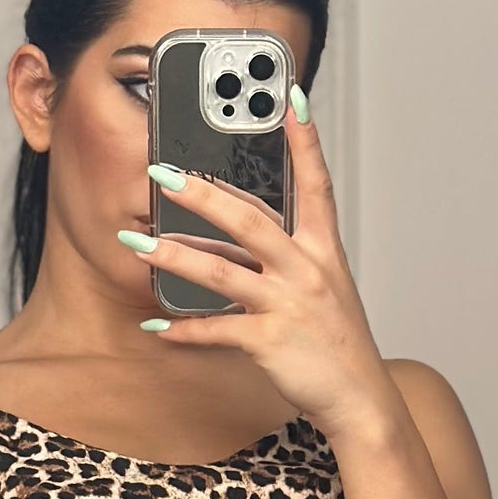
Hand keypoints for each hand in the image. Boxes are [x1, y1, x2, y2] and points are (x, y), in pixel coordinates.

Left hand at [127, 91, 400, 442]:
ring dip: (174, 257)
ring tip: (138, 245)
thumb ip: (282, 258)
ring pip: (222, 272)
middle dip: (202, 196)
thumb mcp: (321, 290)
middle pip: (250, 220)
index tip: (289, 98)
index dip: (304, 140)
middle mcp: (307, 270)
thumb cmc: (336, 344)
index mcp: (323, 250)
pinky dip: (184, 330)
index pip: (315, 184)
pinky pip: (218, 331)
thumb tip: (228, 238)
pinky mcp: (271, 342)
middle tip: (162, 174)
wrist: (359, 400)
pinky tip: (156, 326)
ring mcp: (289, 305)